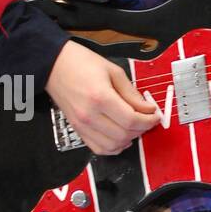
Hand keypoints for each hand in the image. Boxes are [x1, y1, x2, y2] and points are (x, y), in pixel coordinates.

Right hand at [45, 40, 161, 155]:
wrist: (54, 66)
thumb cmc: (82, 63)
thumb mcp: (114, 71)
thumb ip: (132, 93)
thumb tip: (148, 108)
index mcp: (100, 98)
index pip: (131, 120)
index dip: (149, 120)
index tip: (156, 114)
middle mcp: (89, 116)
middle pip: (123, 134)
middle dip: (142, 129)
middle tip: (149, 119)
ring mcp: (81, 125)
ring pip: (112, 145)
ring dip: (129, 139)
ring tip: (137, 127)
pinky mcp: (77, 129)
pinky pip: (98, 148)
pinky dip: (113, 147)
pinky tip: (123, 138)